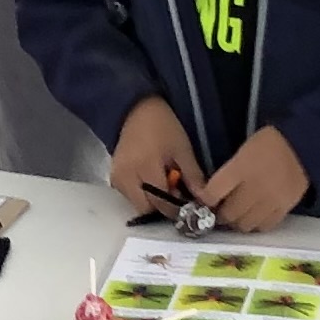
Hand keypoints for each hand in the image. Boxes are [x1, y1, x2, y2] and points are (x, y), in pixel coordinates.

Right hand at [112, 96, 206, 219]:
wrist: (136, 109)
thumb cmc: (163, 126)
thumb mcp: (183, 150)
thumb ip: (193, 178)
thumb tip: (205, 201)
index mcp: (145, 168)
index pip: (162, 204)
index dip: (178, 208)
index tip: (190, 203)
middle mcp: (126, 178)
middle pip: (148, 209)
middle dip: (164, 205)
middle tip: (176, 190)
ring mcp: (117, 179)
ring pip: (139, 205)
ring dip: (154, 201)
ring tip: (164, 181)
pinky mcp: (113, 178)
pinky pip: (131, 197)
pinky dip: (144, 194)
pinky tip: (153, 179)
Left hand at [205, 126, 308, 233]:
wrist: (304, 145)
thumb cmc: (269, 144)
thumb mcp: (243, 150)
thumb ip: (228, 172)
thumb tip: (213, 193)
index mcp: (240, 168)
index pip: (213, 193)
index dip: (205, 200)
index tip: (205, 200)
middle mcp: (254, 188)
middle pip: (228, 214)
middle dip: (221, 214)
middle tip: (221, 210)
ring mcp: (270, 201)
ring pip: (245, 225)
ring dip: (237, 222)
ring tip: (238, 215)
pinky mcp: (284, 208)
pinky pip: (264, 226)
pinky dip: (256, 224)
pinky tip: (255, 217)